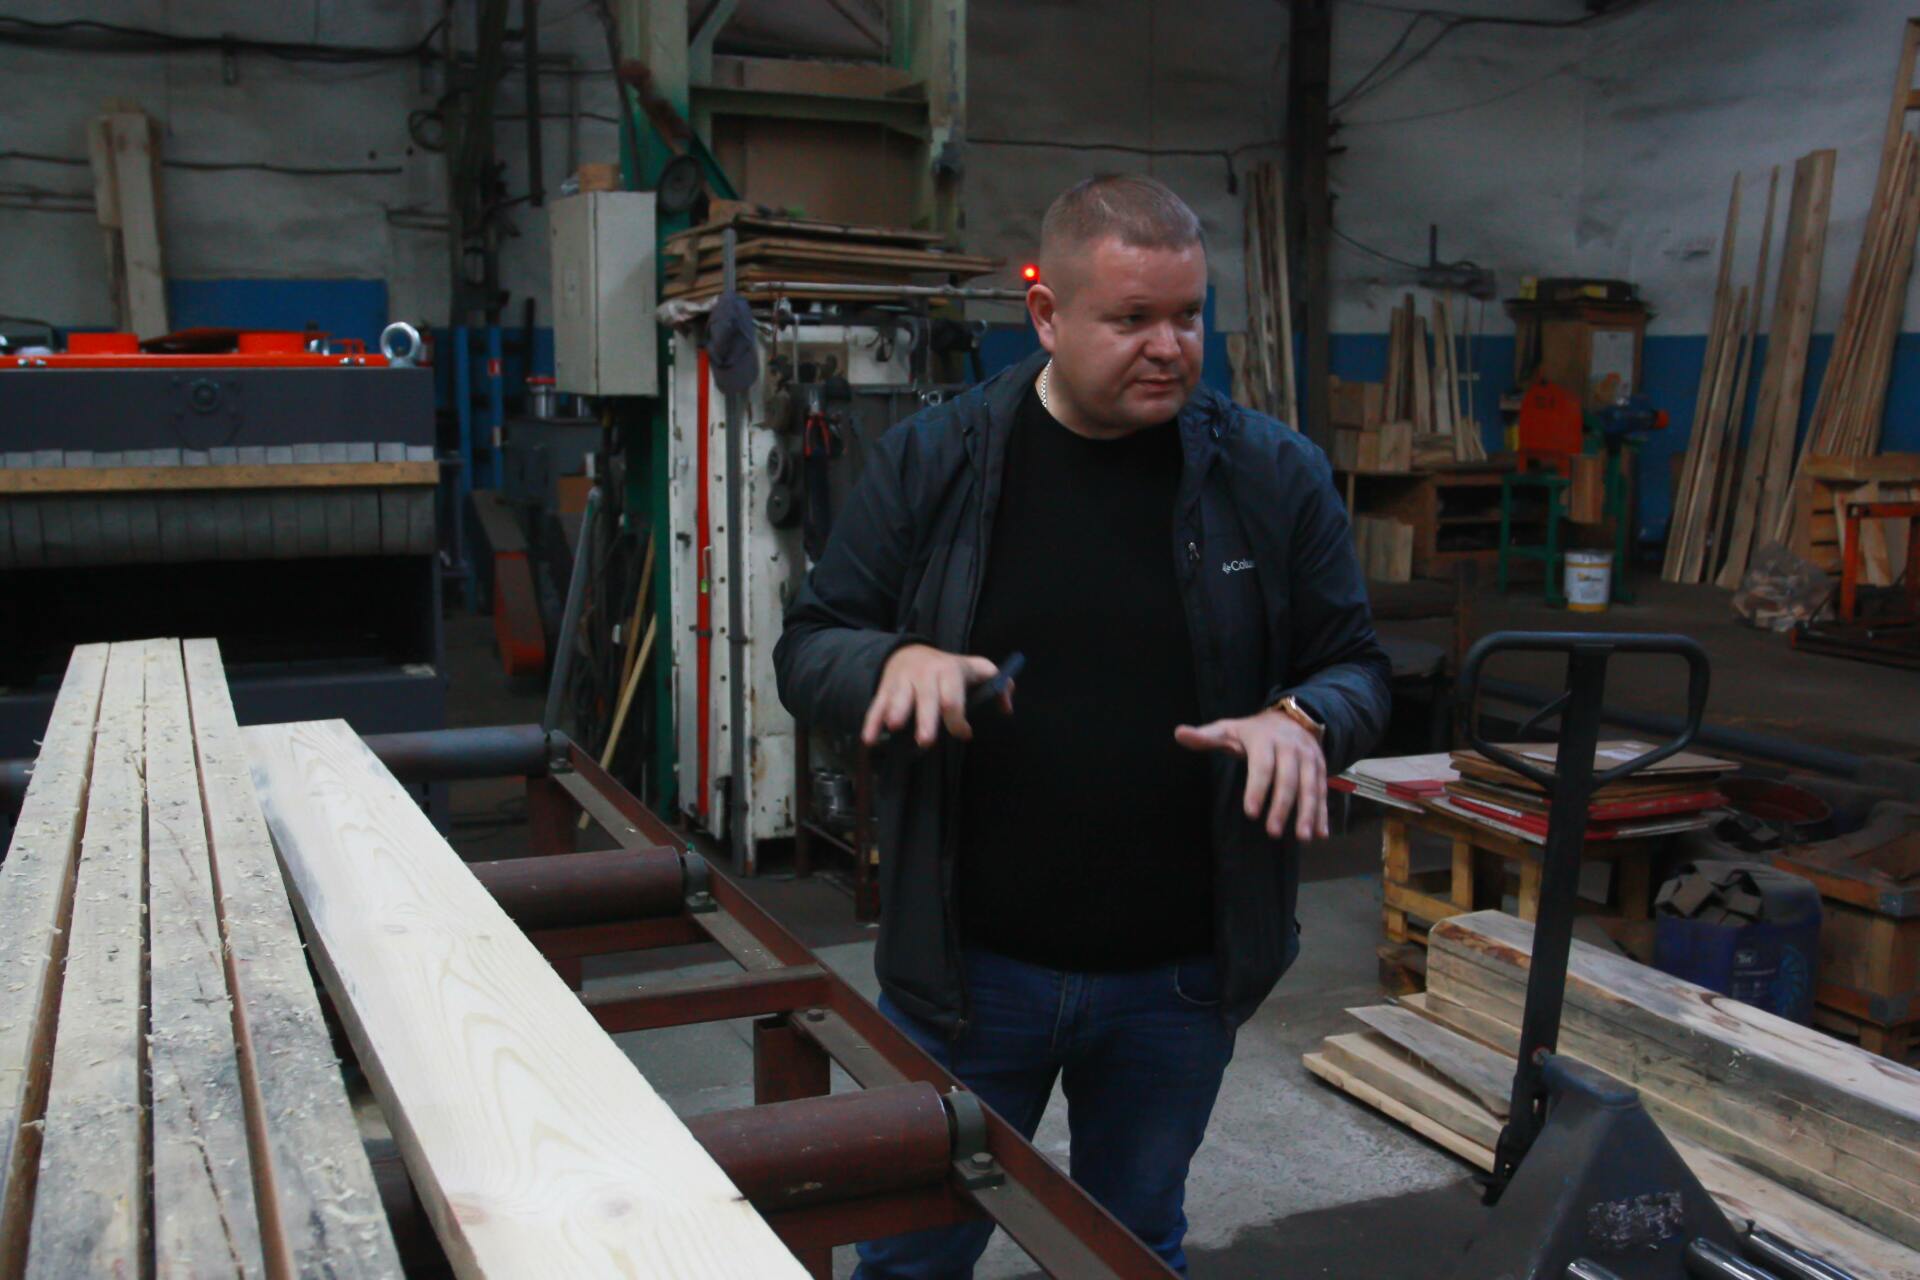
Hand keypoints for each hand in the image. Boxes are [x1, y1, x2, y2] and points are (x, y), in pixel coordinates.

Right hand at [861, 645, 1011, 747]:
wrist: (909, 652)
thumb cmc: (949, 669)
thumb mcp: (976, 669)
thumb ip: (999, 685)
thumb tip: (1006, 708)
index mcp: (949, 671)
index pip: (953, 698)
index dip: (959, 719)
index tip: (964, 733)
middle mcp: (924, 675)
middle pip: (926, 699)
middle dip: (926, 719)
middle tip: (926, 741)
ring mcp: (902, 682)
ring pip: (898, 697)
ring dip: (895, 712)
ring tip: (894, 727)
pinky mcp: (885, 690)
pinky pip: (876, 705)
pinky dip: (871, 722)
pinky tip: (869, 740)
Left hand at [1174, 709, 1328, 840]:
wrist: (1292, 718)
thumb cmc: (1252, 732)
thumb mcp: (1228, 730)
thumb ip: (1205, 737)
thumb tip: (1178, 733)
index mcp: (1265, 740)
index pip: (1262, 766)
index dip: (1257, 789)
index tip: (1250, 813)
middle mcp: (1291, 749)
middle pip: (1289, 780)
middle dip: (1282, 806)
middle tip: (1272, 832)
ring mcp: (1310, 759)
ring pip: (1311, 787)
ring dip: (1308, 813)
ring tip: (1302, 837)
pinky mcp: (1322, 769)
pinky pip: (1323, 792)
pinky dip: (1323, 814)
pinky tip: (1320, 834)